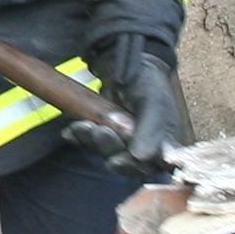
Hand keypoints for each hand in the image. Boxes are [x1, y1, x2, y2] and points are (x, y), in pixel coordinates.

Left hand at [66, 34, 182, 171]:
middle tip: (102, 132)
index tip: (120, 160)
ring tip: (85, 126)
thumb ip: (150, 128)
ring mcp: (121, 142)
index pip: (153, 166)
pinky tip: (71, 131)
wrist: (124, 67)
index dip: (137, 166)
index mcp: (163, 142)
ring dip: (93, 141)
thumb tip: (142, 157)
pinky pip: (89, 143)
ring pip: (106, 152)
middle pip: (126, 164)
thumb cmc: (147, 83)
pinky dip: (79, 137)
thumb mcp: (153, 101)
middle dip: (111, 149)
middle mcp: (143, 147)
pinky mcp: (102, 136)